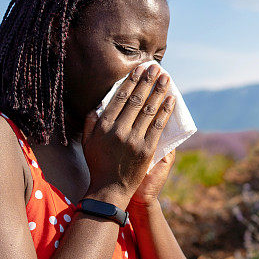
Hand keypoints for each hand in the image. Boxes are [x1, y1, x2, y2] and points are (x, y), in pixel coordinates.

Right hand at [81, 62, 174, 205]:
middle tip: (156, 68)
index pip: (120, 98)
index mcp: (103, 126)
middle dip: (147, 81)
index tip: (139, 69)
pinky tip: (171, 99)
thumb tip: (98, 105)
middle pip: (136, 100)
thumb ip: (91, 122)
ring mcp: (134, 139)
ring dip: (159, 92)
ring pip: (149, 110)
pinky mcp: (147, 149)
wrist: (110, 190)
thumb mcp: (87, 143)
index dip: (131, 82)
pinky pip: (158, 125)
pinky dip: (165, 111)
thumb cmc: (98, 165)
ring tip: (166, 78)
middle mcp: (119, 130)